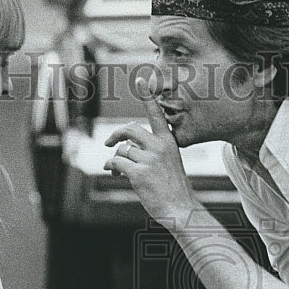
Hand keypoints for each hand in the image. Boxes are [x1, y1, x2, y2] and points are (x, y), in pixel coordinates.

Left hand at [103, 78, 199, 227]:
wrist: (180, 208)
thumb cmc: (174, 189)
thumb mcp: (168, 164)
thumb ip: (151, 151)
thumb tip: (125, 148)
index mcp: (169, 142)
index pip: (157, 114)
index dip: (148, 96)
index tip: (141, 80)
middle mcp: (159, 147)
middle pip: (130, 130)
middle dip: (116, 135)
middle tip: (108, 142)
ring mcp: (149, 159)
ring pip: (122, 150)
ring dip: (115, 160)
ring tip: (117, 170)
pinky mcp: (138, 173)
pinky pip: (116, 162)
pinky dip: (110, 167)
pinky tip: (113, 173)